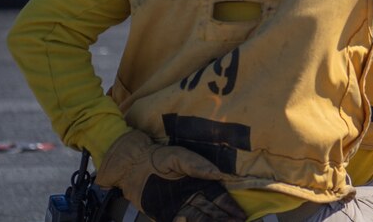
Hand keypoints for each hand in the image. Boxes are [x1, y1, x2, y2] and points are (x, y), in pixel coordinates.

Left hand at [95, 129, 240, 220]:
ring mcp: (178, 206)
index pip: (217, 197)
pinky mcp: (165, 215)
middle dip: (224, 218)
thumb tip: (219, 173)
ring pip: (199, 219)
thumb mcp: (179, 157)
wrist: (132, 165)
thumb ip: (197, 165)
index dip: (228, 206)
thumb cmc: (157, 157)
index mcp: (197, 181)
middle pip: (211, 211)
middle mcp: (190, 196)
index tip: (239, 215)